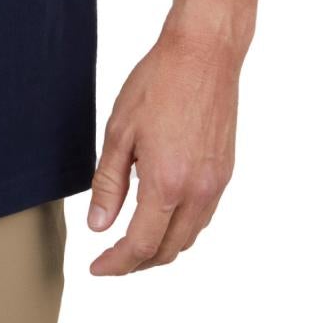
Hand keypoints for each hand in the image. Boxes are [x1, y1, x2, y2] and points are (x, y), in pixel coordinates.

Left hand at [86, 17, 239, 273]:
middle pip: (168, 250)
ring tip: (132, 242)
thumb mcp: (120, 130)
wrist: (204, 53)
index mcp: (167, 184)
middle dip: (137, 263)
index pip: (141, 245)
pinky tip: (161, 215)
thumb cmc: (159, 83)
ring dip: (161, 248)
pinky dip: (180, 228)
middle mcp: (197, 192)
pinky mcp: (225, 172)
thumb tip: (99, 226)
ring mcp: (216, 184)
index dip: (117, 264)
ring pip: (189, 237)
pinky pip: (203, 216)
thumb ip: (109, 183)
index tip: (97, 268)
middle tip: (111, 260)